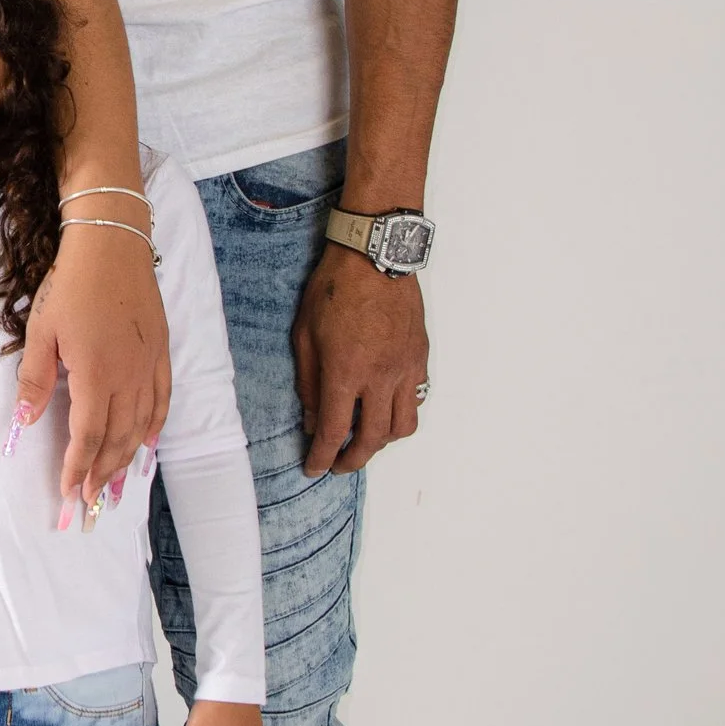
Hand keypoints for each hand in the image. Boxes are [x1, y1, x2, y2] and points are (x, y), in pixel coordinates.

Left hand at [16, 233, 171, 506]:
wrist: (111, 246)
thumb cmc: (72, 285)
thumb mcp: (41, 331)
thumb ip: (35, 380)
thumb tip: (25, 422)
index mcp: (95, 376)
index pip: (87, 437)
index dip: (78, 469)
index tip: (69, 493)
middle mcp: (127, 378)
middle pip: (116, 439)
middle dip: (102, 474)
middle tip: (91, 499)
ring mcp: (148, 366)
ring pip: (141, 426)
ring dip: (126, 458)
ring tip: (116, 484)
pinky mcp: (160, 352)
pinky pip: (162, 401)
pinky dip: (154, 427)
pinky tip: (147, 444)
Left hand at [293, 248, 427, 474]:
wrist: (375, 257)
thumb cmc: (333, 289)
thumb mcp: (305, 335)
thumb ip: (309, 383)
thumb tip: (312, 420)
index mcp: (345, 371)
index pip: (334, 430)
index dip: (322, 456)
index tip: (314, 468)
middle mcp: (379, 377)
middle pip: (373, 439)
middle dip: (354, 460)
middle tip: (339, 464)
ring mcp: (405, 369)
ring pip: (403, 426)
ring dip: (382, 441)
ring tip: (364, 438)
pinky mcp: (420, 358)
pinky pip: (417, 399)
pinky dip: (401, 413)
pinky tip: (384, 407)